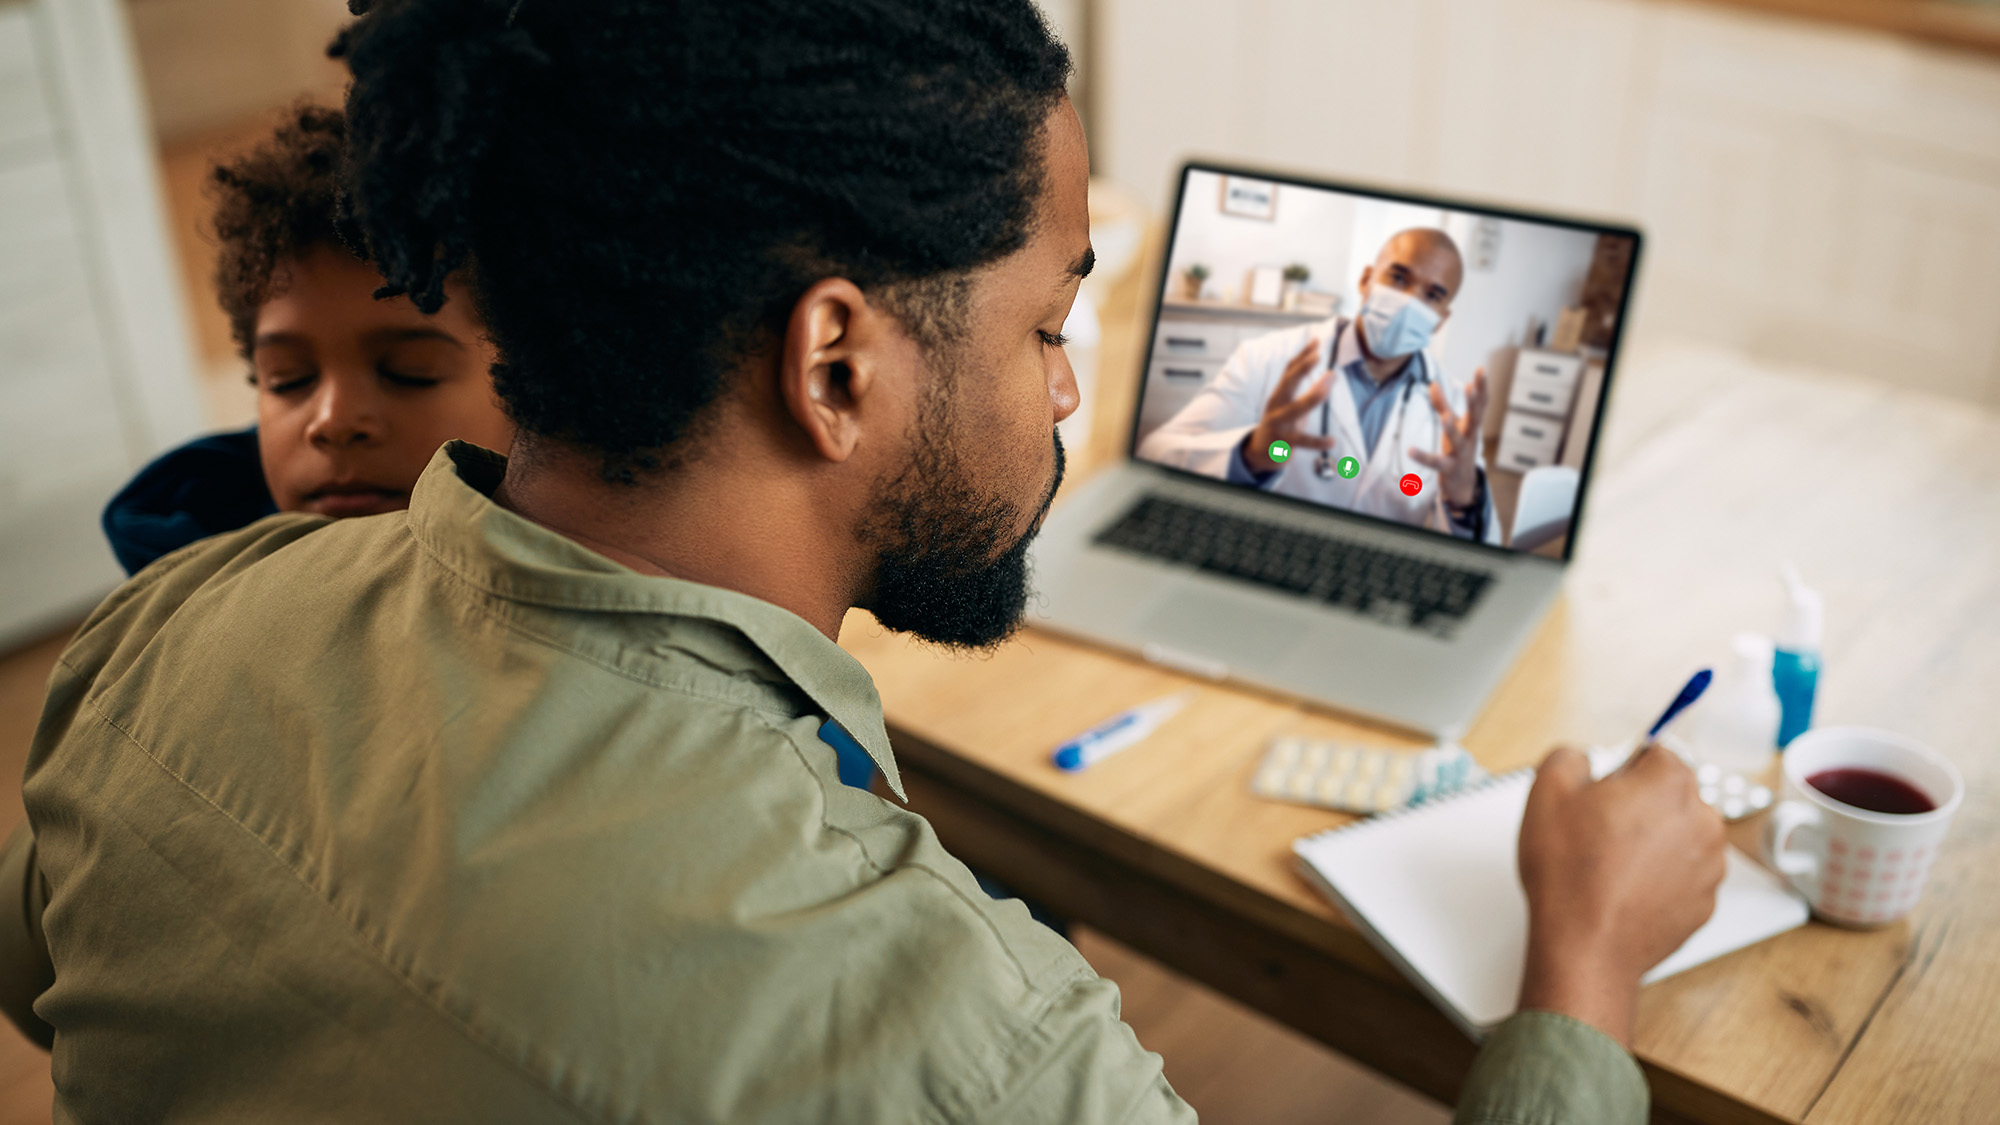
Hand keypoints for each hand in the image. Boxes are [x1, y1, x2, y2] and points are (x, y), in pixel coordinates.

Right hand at [1240, 338, 1332, 473]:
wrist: (1259, 451)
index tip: (1316, 341)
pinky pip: (1303, 441)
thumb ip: (1299, 382)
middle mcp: (1276, 406)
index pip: (1289, 370)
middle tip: (1318, 356)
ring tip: (1327, 389)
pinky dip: (1318, 442)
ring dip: (1313, 398)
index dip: (1302, 355)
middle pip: (1288, 384)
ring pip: (1296, 409)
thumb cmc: (1279, 421)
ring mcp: (1279, 423)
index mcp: (1279, 394)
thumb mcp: (1285, 400)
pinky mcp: (1284, 442)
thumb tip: (1321, 362)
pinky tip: (1332, 441)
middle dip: (1302, 369)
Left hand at [1406, 367, 1486, 507]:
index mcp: (1471, 425)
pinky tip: (1410, 450)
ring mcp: (1461, 454)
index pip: (1480, 404)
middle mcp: (1470, 438)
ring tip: (1445, 418)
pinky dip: (1423, 457)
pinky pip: (1435, 463)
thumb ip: (1442, 404)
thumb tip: (1432, 383)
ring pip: (1458, 441)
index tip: (1481, 369)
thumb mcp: (1452, 424)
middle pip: (1475, 419)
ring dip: (1452, 429)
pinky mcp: (1449, 468)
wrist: (1463, 484)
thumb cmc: (1457, 448)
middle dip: (1474, 403)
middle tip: (1471, 387)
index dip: (1481, 387)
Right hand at [1515, 743, 1726, 1047]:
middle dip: (1639, 807)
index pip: (1655, 754)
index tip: (1600, 795)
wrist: (1586, 947)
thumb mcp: (1547, 791)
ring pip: (1679, 836)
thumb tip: (1583, 760)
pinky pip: (1682, 875)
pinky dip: (1659, 878)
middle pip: (1671, 796)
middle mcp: (1702, 819)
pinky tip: (1624, 889)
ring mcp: (1709, 865)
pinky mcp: (1705, 902)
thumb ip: (1569, 756)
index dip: (1621, 772)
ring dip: (1651, 843)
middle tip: (1599, 832)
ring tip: (1610, 866)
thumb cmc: (1570, 875)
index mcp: (1671, 783)